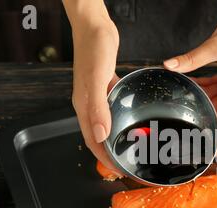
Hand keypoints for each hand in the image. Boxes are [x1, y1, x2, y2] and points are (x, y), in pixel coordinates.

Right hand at [64, 0, 121, 174]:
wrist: (94, 27)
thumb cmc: (92, 50)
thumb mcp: (96, 80)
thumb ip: (98, 108)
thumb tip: (101, 135)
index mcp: (84, 107)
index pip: (93, 141)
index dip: (104, 159)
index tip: (118, 170)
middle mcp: (89, 104)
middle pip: (99, 136)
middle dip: (111, 153)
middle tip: (127, 163)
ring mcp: (97, 96)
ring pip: (106, 123)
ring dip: (116, 137)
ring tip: (131, 146)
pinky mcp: (105, 86)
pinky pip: (113, 108)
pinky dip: (121, 117)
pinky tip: (133, 118)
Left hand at [164, 0, 216, 124]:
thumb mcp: (214, 47)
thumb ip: (191, 59)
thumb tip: (172, 65)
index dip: (211, 122)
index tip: (200, 131)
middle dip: (202, 104)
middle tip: (185, 108)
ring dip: (202, 93)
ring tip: (185, 92)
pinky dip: (206, 83)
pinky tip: (193, 82)